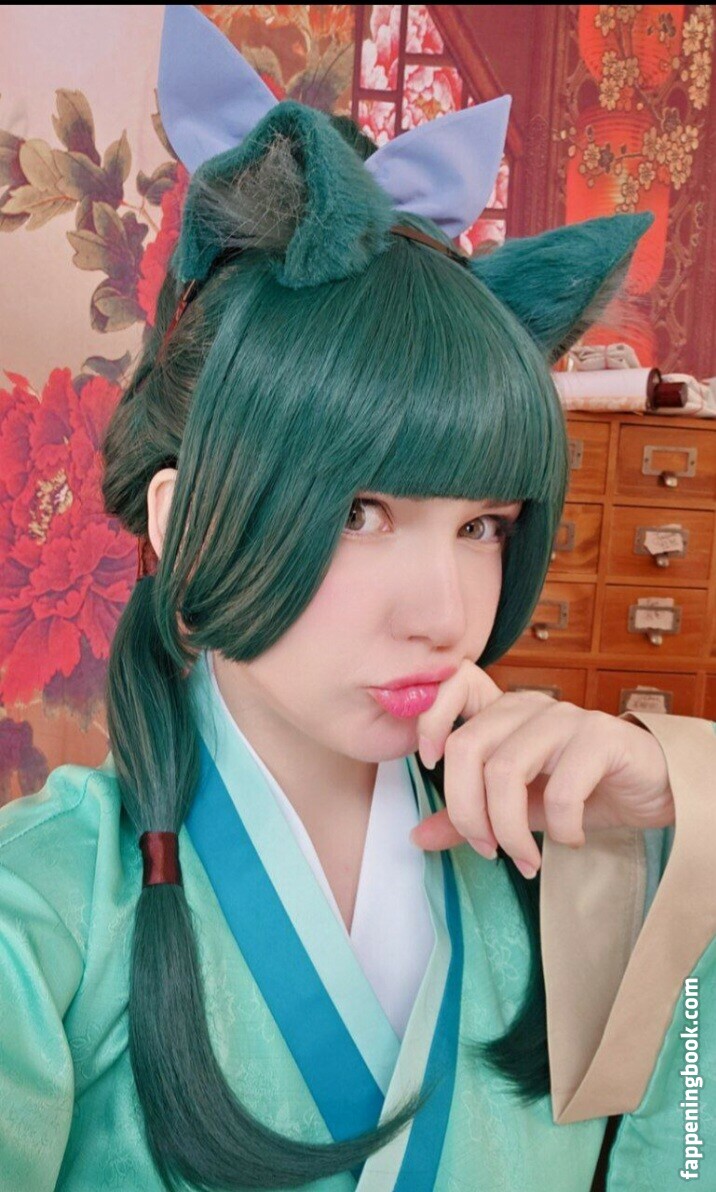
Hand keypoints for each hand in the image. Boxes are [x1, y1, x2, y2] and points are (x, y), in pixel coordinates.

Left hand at [410, 660, 674, 878]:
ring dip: (507, 829)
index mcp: (504, 711)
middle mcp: (530, 706)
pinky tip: (570, 839)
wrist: (653, 790)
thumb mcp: (518, 807)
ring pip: (506, 770)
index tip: (431, 764)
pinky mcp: (602, 739)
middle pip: (467, 747)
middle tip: (486, 850)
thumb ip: (470, 817)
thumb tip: (418, 837)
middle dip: (466, 811)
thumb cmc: (582, 791)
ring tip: (523, 859)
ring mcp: (566, 718)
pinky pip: (562, 788)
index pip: (456, 685)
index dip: (431, 720)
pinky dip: (560, 827)